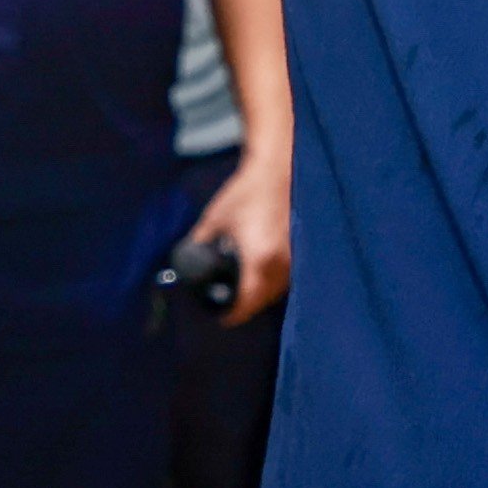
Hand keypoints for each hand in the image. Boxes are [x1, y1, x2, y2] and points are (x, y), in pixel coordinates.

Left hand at [188, 147, 293, 322]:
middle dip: (245, 306)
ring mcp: (295, 259)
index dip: (232, 314)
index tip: (221, 317)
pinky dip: (272, 280)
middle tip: (228, 303)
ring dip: (260, 294)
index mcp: (260, 260)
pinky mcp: (302, 250)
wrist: (278, 170)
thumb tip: (186, 262)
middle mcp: (282, 265)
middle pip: (263, 302)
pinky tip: (260, 271)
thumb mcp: (214, 220)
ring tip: (243, 288)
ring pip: (277, 291)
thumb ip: (199, 244)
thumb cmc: (246, 192)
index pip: (247, 304)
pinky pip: (286, 277)